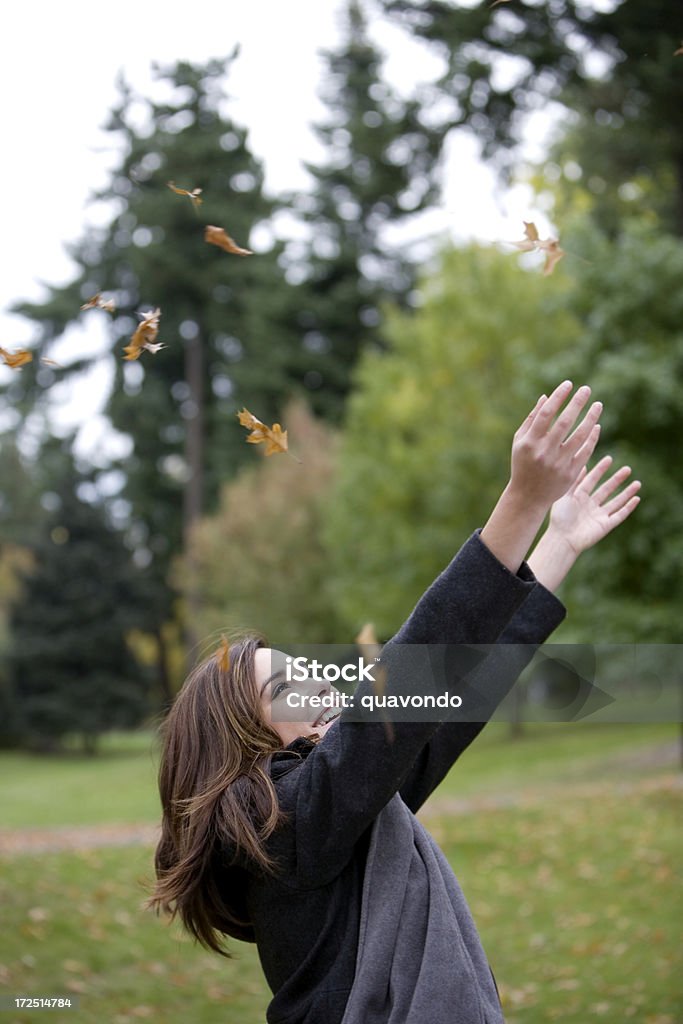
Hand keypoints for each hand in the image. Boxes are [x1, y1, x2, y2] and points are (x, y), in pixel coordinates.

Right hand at [510, 380, 602, 509]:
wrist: (528, 496)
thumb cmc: (523, 463)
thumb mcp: (519, 442)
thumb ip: (531, 420)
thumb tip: (546, 397)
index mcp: (530, 442)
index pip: (546, 413)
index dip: (559, 397)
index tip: (569, 384)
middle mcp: (544, 451)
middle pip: (565, 422)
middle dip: (577, 403)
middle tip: (587, 389)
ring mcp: (558, 463)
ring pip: (580, 436)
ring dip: (591, 418)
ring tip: (598, 405)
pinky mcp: (570, 473)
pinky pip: (585, 451)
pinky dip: (592, 437)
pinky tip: (596, 425)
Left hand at [546, 455, 641, 555]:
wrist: (562, 539)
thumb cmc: (560, 518)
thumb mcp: (565, 496)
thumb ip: (574, 482)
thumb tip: (583, 465)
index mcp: (579, 497)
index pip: (592, 480)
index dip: (600, 470)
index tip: (609, 459)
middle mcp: (590, 506)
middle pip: (606, 490)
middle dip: (617, 479)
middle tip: (627, 469)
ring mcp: (599, 516)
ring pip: (616, 502)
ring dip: (627, 493)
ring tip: (637, 483)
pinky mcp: (606, 526)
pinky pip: (620, 515)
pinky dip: (628, 507)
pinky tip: (636, 499)